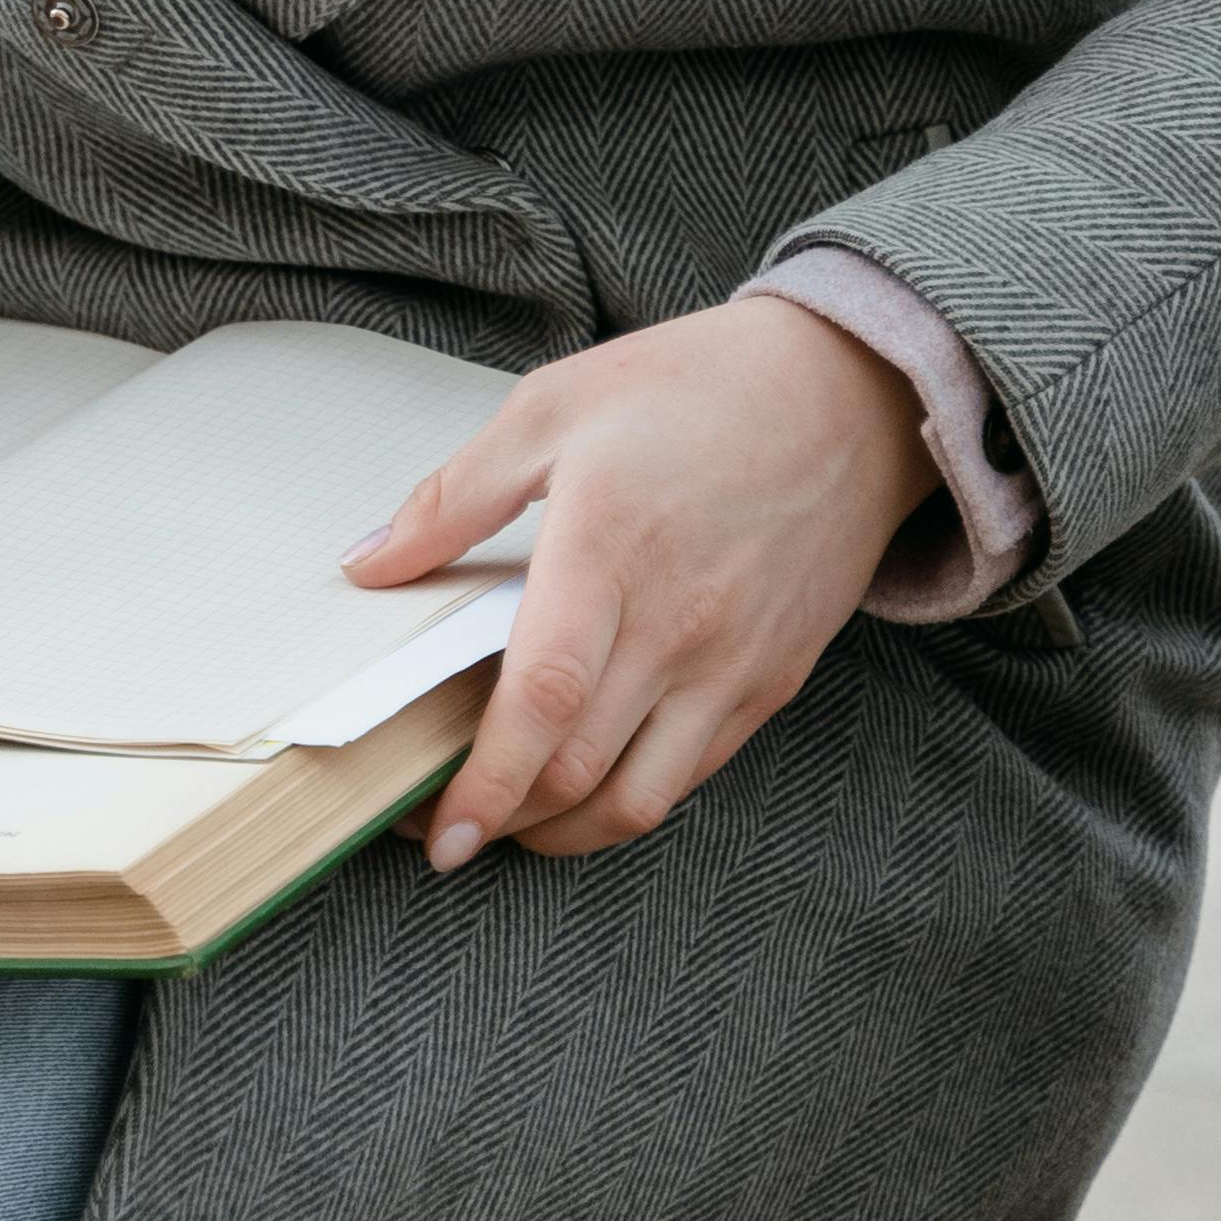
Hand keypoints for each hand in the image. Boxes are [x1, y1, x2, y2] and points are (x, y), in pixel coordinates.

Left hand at [344, 300, 934, 870]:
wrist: (851, 394)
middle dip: (497, 819)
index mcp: (609, 545)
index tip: (433, 828)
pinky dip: (626, 802)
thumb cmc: (698, 387)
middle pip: (575, 768)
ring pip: (635, 799)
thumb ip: (456, 494)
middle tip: (441, 825)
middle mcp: (676, 620)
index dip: (480, 781)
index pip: (538, 698)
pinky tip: (585, 786)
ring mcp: (731, 661)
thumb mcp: (556, 404)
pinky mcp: (771, 682)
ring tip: (508, 823)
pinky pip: (691, 776)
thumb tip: (370, 564)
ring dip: (559, 832)